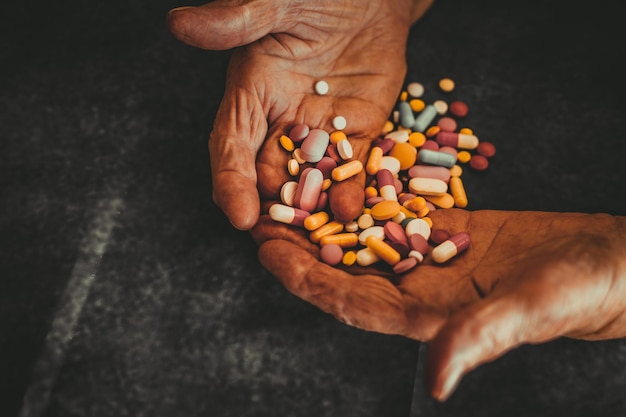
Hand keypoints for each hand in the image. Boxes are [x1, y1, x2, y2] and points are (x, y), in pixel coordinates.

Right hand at [167, 0, 433, 228]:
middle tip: (277, 249)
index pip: (231, 148)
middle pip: (267, 179)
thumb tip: (180, 24)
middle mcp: (281, 122)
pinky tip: (356, 212)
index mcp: (251, 95)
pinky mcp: (359, 132)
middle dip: (270, 214)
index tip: (237, 215)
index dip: (231, 183)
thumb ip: (236, 20)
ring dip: (311, 215)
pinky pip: (353, 170)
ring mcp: (321, 132)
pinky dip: (353, 192)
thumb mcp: (277, 2)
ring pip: (309, 184)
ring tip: (315, 245)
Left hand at [251, 208, 625, 400]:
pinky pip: (397, 213)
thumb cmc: (576, 293)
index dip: (308, 282)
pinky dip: (368, 199)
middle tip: (262, 221)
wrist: (606, 263)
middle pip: (346, 271)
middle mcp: (419, 290)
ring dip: (327, 222)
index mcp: (427, 317)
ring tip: (290, 197)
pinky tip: (340, 178)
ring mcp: (430, 258)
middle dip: (303, 249)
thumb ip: (479, 340)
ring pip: (365, 240)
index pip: (352, 303)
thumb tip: (436, 382)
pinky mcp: (447, 231)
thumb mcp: (529, 312)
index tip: (271, 255)